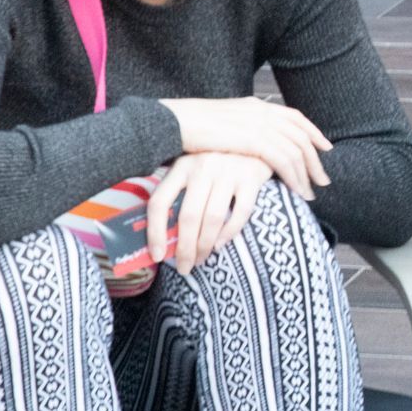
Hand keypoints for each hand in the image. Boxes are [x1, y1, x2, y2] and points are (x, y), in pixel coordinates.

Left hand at [148, 152, 272, 272]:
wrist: (256, 143)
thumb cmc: (218, 164)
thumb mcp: (193, 170)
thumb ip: (179, 194)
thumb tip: (163, 236)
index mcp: (182, 165)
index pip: (160, 202)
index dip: (155, 232)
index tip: (157, 255)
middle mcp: (203, 166)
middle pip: (189, 216)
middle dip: (185, 248)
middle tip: (185, 267)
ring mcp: (229, 171)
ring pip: (213, 218)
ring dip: (205, 245)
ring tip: (201, 259)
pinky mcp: (251, 178)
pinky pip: (239, 213)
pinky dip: (229, 234)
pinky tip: (220, 245)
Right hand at [160, 97, 331, 199]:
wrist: (170, 122)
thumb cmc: (187, 127)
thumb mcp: (220, 123)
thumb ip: (238, 129)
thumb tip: (246, 143)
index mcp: (255, 105)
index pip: (293, 117)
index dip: (312, 132)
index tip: (324, 147)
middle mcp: (261, 111)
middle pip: (300, 134)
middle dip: (315, 158)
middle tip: (323, 179)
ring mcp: (257, 123)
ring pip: (295, 149)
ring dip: (307, 172)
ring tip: (312, 192)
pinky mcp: (252, 139)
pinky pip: (283, 159)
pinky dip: (294, 176)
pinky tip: (298, 190)